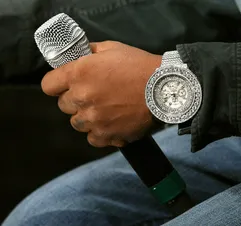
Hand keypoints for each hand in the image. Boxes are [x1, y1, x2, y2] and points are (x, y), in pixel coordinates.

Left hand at [41, 41, 161, 147]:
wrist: (165, 88)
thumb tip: (78, 55)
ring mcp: (94, 120)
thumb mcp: (113, 48)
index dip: (57, 84)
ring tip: (105, 110)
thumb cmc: (140, 66)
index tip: (66, 84)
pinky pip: (93, 139)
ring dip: (87, 117)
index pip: (48, 85)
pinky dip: (99, 133)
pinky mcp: (108, 135)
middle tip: (95, 94)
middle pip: (63, 105)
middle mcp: (82, 99)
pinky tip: (111, 124)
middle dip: (75, 100)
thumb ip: (90, 52)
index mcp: (79, 74)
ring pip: (77, 123)